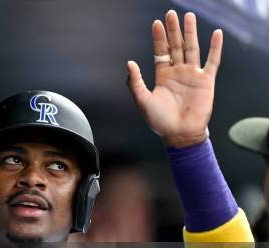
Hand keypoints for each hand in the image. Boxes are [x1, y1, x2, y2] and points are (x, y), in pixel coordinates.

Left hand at [127, 10, 222, 147]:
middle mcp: (178, 73)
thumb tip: (129, 63)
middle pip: (176, 46)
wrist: (179, 135)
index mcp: (163, 76)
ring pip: (192, 49)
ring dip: (191, 33)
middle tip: (171, 13)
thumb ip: (135, 82)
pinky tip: (216, 34)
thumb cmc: (159, 121)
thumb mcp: (142, 101)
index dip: (159, 38)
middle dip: (173, 30)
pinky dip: (215, 48)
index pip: (161, 52)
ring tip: (189, 17)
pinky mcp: (206, 81)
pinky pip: (212, 61)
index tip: (156, 23)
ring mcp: (193, 75)